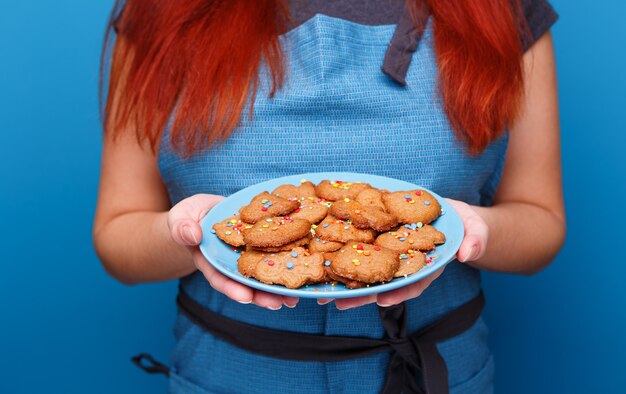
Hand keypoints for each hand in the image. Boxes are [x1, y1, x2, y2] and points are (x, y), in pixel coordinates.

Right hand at [168, 194, 298, 309]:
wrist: (207, 211)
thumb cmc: (191, 216)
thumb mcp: (182, 217)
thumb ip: (182, 227)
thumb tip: (192, 235)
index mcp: (211, 262)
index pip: (220, 278)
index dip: (232, 288)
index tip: (245, 297)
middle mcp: (231, 266)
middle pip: (246, 284)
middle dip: (261, 295)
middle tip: (276, 304)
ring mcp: (247, 258)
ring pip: (263, 276)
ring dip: (277, 289)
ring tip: (293, 298)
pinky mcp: (262, 246)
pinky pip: (275, 256)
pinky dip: (287, 265)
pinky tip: (302, 272)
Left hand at [318, 198, 487, 309]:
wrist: (450, 213)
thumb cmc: (464, 223)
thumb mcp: (475, 229)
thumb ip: (474, 240)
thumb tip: (468, 253)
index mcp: (426, 268)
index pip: (412, 284)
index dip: (398, 293)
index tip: (383, 301)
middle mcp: (405, 265)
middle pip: (382, 283)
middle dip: (360, 294)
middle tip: (337, 302)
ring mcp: (391, 254)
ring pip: (366, 270)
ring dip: (344, 281)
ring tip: (321, 291)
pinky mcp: (379, 239)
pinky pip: (359, 247)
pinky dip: (342, 254)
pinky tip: (323, 258)